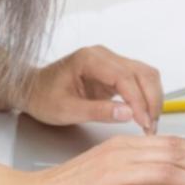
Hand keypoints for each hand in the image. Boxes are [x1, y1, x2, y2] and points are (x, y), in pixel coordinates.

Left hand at [23, 46, 163, 133]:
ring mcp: (110, 63)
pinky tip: (144, 116)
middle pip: (141, 72)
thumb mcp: (66, 110)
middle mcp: (103, 56)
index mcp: (89, 59)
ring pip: (145, 75)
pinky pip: (139, 81)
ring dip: (152, 99)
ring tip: (149, 125)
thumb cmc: (43, 97)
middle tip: (150, 128)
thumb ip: (97, 111)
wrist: (31, 90)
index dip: (139, 100)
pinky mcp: (113, 73)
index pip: (125, 76)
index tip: (144, 123)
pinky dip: (146, 98)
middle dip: (151, 101)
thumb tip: (128, 114)